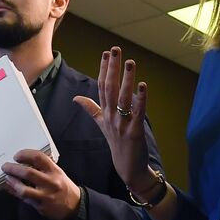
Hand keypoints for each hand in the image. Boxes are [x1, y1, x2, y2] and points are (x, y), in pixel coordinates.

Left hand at [1, 149, 81, 219]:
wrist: (75, 205)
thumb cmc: (63, 186)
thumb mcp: (57, 173)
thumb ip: (42, 168)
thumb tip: (22, 162)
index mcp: (55, 171)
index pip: (38, 157)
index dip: (25, 154)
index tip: (16, 156)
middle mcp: (51, 182)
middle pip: (28, 173)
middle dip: (13, 169)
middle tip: (5, 167)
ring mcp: (46, 196)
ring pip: (24, 189)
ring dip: (12, 183)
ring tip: (7, 178)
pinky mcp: (41, 207)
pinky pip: (25, 199)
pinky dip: (15, 192)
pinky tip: (11, 188)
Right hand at [73, 47, 157, 192]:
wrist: (128, 169)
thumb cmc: (117, 146)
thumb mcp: (102, 126)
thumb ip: (91, 110)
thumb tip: (76, 98)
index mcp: (105, 114)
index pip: (102, 87)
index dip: (104, 70)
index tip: (106, 53)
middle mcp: (111, 117)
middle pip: (110, 89)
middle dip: (112, 69)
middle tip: (115, 50)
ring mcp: (122, 125)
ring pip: (123, 98)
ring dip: (126, 79)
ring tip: (130, 62)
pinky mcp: (134, 132)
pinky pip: (137, 113)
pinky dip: (140, 99)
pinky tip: (143, 86)